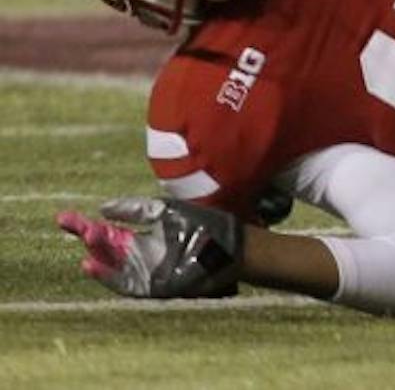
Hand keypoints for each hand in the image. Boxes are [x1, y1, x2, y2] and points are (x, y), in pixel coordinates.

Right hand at [57, 197, 242, 299]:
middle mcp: (137, 255)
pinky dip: (106, 276)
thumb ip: (136, 209)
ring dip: (96, 251)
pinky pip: (123, 284)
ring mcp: (144, 271)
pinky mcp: (152, 286)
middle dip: (86, 235)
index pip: (107, 231)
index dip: (85, 225)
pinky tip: (90, 264)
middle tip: (66, 222)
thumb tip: (102, 208)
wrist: (232, 247)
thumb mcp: (166, 212)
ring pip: (111, 264)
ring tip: (84, 235)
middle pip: (104, 247)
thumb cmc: (203, 226)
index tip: (63, 218)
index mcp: (140, 237)